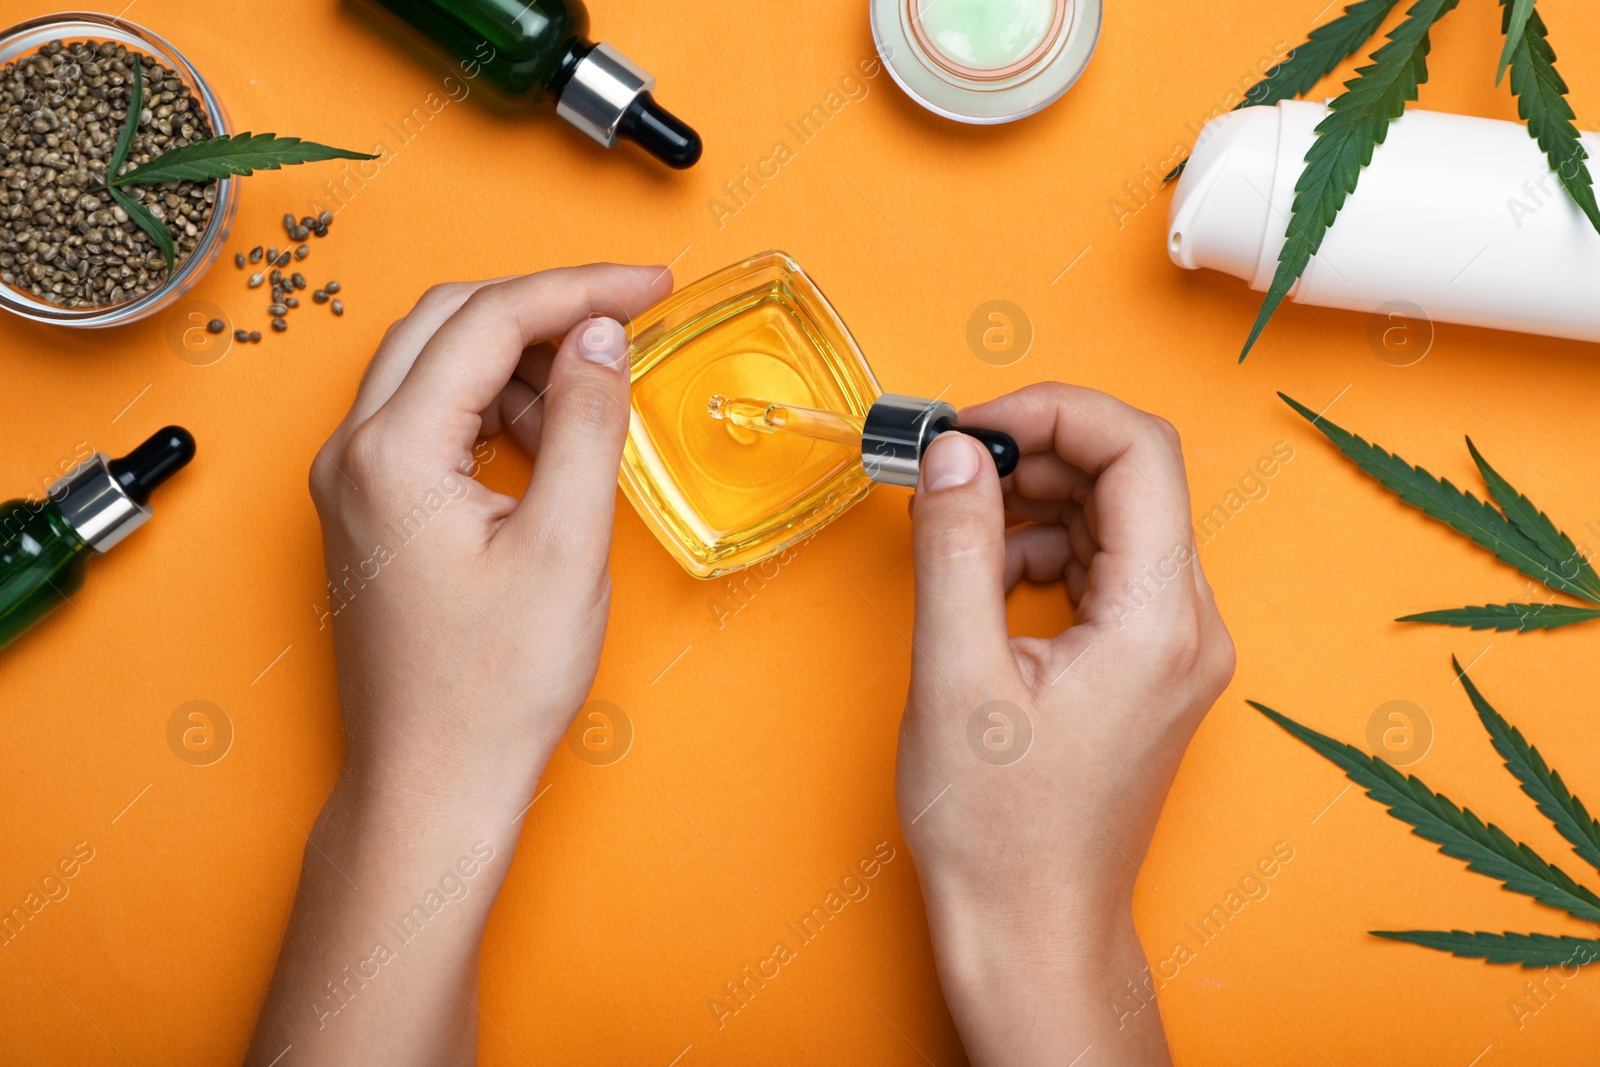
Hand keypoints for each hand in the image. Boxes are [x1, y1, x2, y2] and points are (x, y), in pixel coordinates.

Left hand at [247, 264, 670, 1066]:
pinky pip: (430, 419)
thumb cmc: (492, 690)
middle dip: (545, 307)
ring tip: (596, 397)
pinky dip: (494, 408)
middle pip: (449, 321)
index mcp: (393, 451)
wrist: (432, 784)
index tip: (654, 285)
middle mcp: (354, 452)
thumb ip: (589, 425)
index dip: (581, 288)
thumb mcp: (567, 548)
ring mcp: (353, 482)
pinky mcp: (370, 511)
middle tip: (629, 316)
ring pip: (435, 365)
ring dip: (519, 359)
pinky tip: (551, 443)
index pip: (491, 318)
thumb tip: (602, 337)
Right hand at [895, 383, 1234, 1065]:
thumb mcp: (954, 676)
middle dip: (1039, 451)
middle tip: (953, 464)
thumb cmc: (999, 830)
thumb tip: (954, 453)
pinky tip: (989, 575)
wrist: (1032, 928)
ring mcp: (1174, 649)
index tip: (973, 426)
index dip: (1053, 411)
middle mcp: (1187, 627)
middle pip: (1133, 478)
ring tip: (960, 526)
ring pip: (1119, 520)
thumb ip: (955, 548)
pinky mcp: (1148, 667)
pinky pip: (1106, 569)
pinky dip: (1046, 550)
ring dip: (1038, 501)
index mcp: (1158, 622)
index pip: (1139, 451)